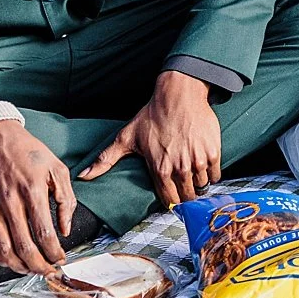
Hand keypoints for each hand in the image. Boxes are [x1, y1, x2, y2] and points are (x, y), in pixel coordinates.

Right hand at [0, 120, 75, 274]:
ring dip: (18, 266)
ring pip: (3, 249)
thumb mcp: (57, 169)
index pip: (43, 233)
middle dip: (38, 266)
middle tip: (48, 272)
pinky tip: (10, 261)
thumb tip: (65, 229)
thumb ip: (65, 200)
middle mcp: (10, 202)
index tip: (61, 260)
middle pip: (24, 246)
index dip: (53, 252)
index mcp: (32, 191)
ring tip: (31, 271)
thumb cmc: (30, 154)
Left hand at [78, 70, 221, 207]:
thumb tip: (83, 176)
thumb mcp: (126, 138)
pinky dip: (212, 175)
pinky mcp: (212, 152)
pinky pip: (215, 175)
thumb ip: (105, 160)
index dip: (171, 202)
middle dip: (186, 197)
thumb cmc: (152, 116)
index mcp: (159, 170)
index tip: (172, 198)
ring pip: (202, 187)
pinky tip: (204, 168)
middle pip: (187, 198)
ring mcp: (198, 161)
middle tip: (184, 190)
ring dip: (198, 185)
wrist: (179, 95)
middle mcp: (180, 169)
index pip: (169, 201)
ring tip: (193, 177)